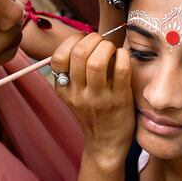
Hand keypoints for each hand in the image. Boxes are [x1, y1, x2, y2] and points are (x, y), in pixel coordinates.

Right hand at [51, 33, 134, 169]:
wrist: (106, 143)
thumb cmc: (93, 112)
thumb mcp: (74, 93)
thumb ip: (75, 70)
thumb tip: (86, 38)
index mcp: (63, 89)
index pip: (58, 57)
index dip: (72, 41)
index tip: (83, 40)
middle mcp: (78, 93)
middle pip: (79, 54)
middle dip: (92, 38)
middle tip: (101, 41)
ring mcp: (98, 98)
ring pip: (97, 61)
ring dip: (107, 46)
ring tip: (111, 48)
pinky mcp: (119, 100)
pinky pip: (121, 70)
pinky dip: (123, 55)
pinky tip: (123, 56)